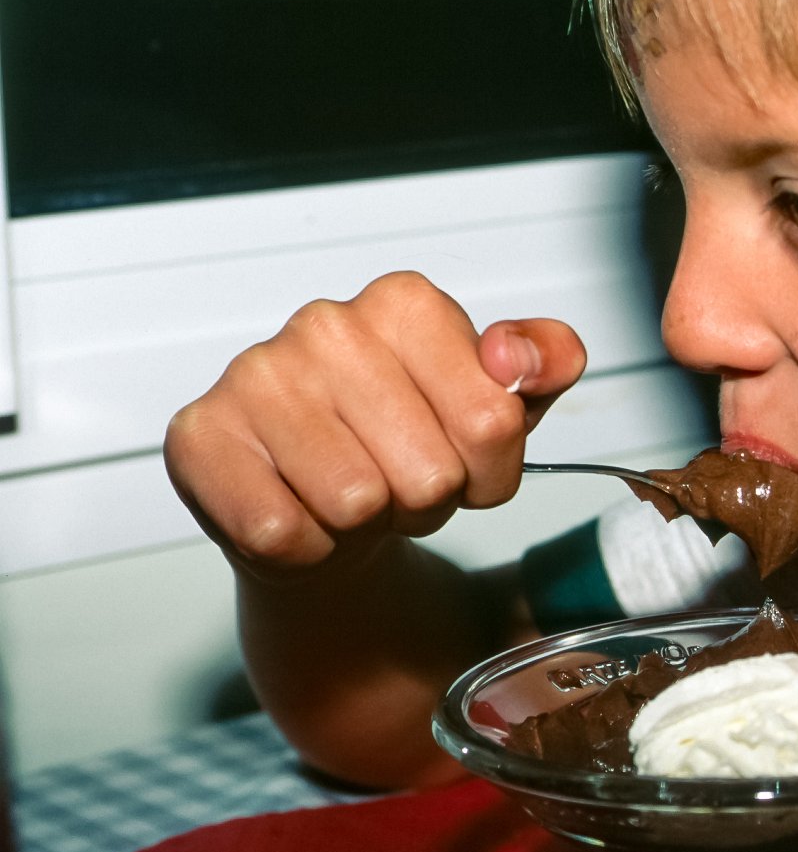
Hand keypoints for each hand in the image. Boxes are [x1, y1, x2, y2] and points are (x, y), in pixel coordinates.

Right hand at [164, 271, 586, 578]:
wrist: (326, 509)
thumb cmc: (410, 447)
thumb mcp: (500, 407)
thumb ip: (545, 364)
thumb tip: (523, 356)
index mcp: (405, 304)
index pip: (493, 419)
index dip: (491, 469)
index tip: (464, 459)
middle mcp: (326, 325)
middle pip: (429, 471)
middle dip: (428, 501)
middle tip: (400, 484)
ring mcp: (254, 376)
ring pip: (356, 502)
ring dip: (367, 525)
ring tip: (354, 498)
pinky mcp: (200, 437)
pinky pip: (283, 532)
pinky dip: (306, 547)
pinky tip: (300, 510)